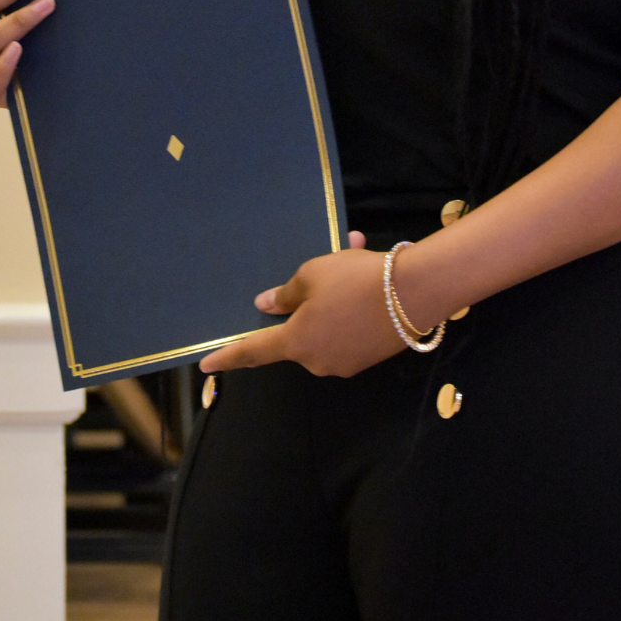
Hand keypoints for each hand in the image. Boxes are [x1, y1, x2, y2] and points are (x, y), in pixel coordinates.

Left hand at [199, 231, 406, 378]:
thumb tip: (267, 306)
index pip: (254, 351)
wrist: (413, 292)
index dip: (229, 357)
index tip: (206, 365)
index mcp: (296, 342)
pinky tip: (371, 277)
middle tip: (326, 267)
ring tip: (355, 255)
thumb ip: (287, 295)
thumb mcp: (313, 275)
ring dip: (335, 298)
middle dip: (308, 301)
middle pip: (300, 332)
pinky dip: (354, 307)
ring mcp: (346, 362)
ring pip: (329, 326)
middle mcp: (318, 360)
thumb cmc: (353, 280)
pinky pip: (351, 330)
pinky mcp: (370, 356)